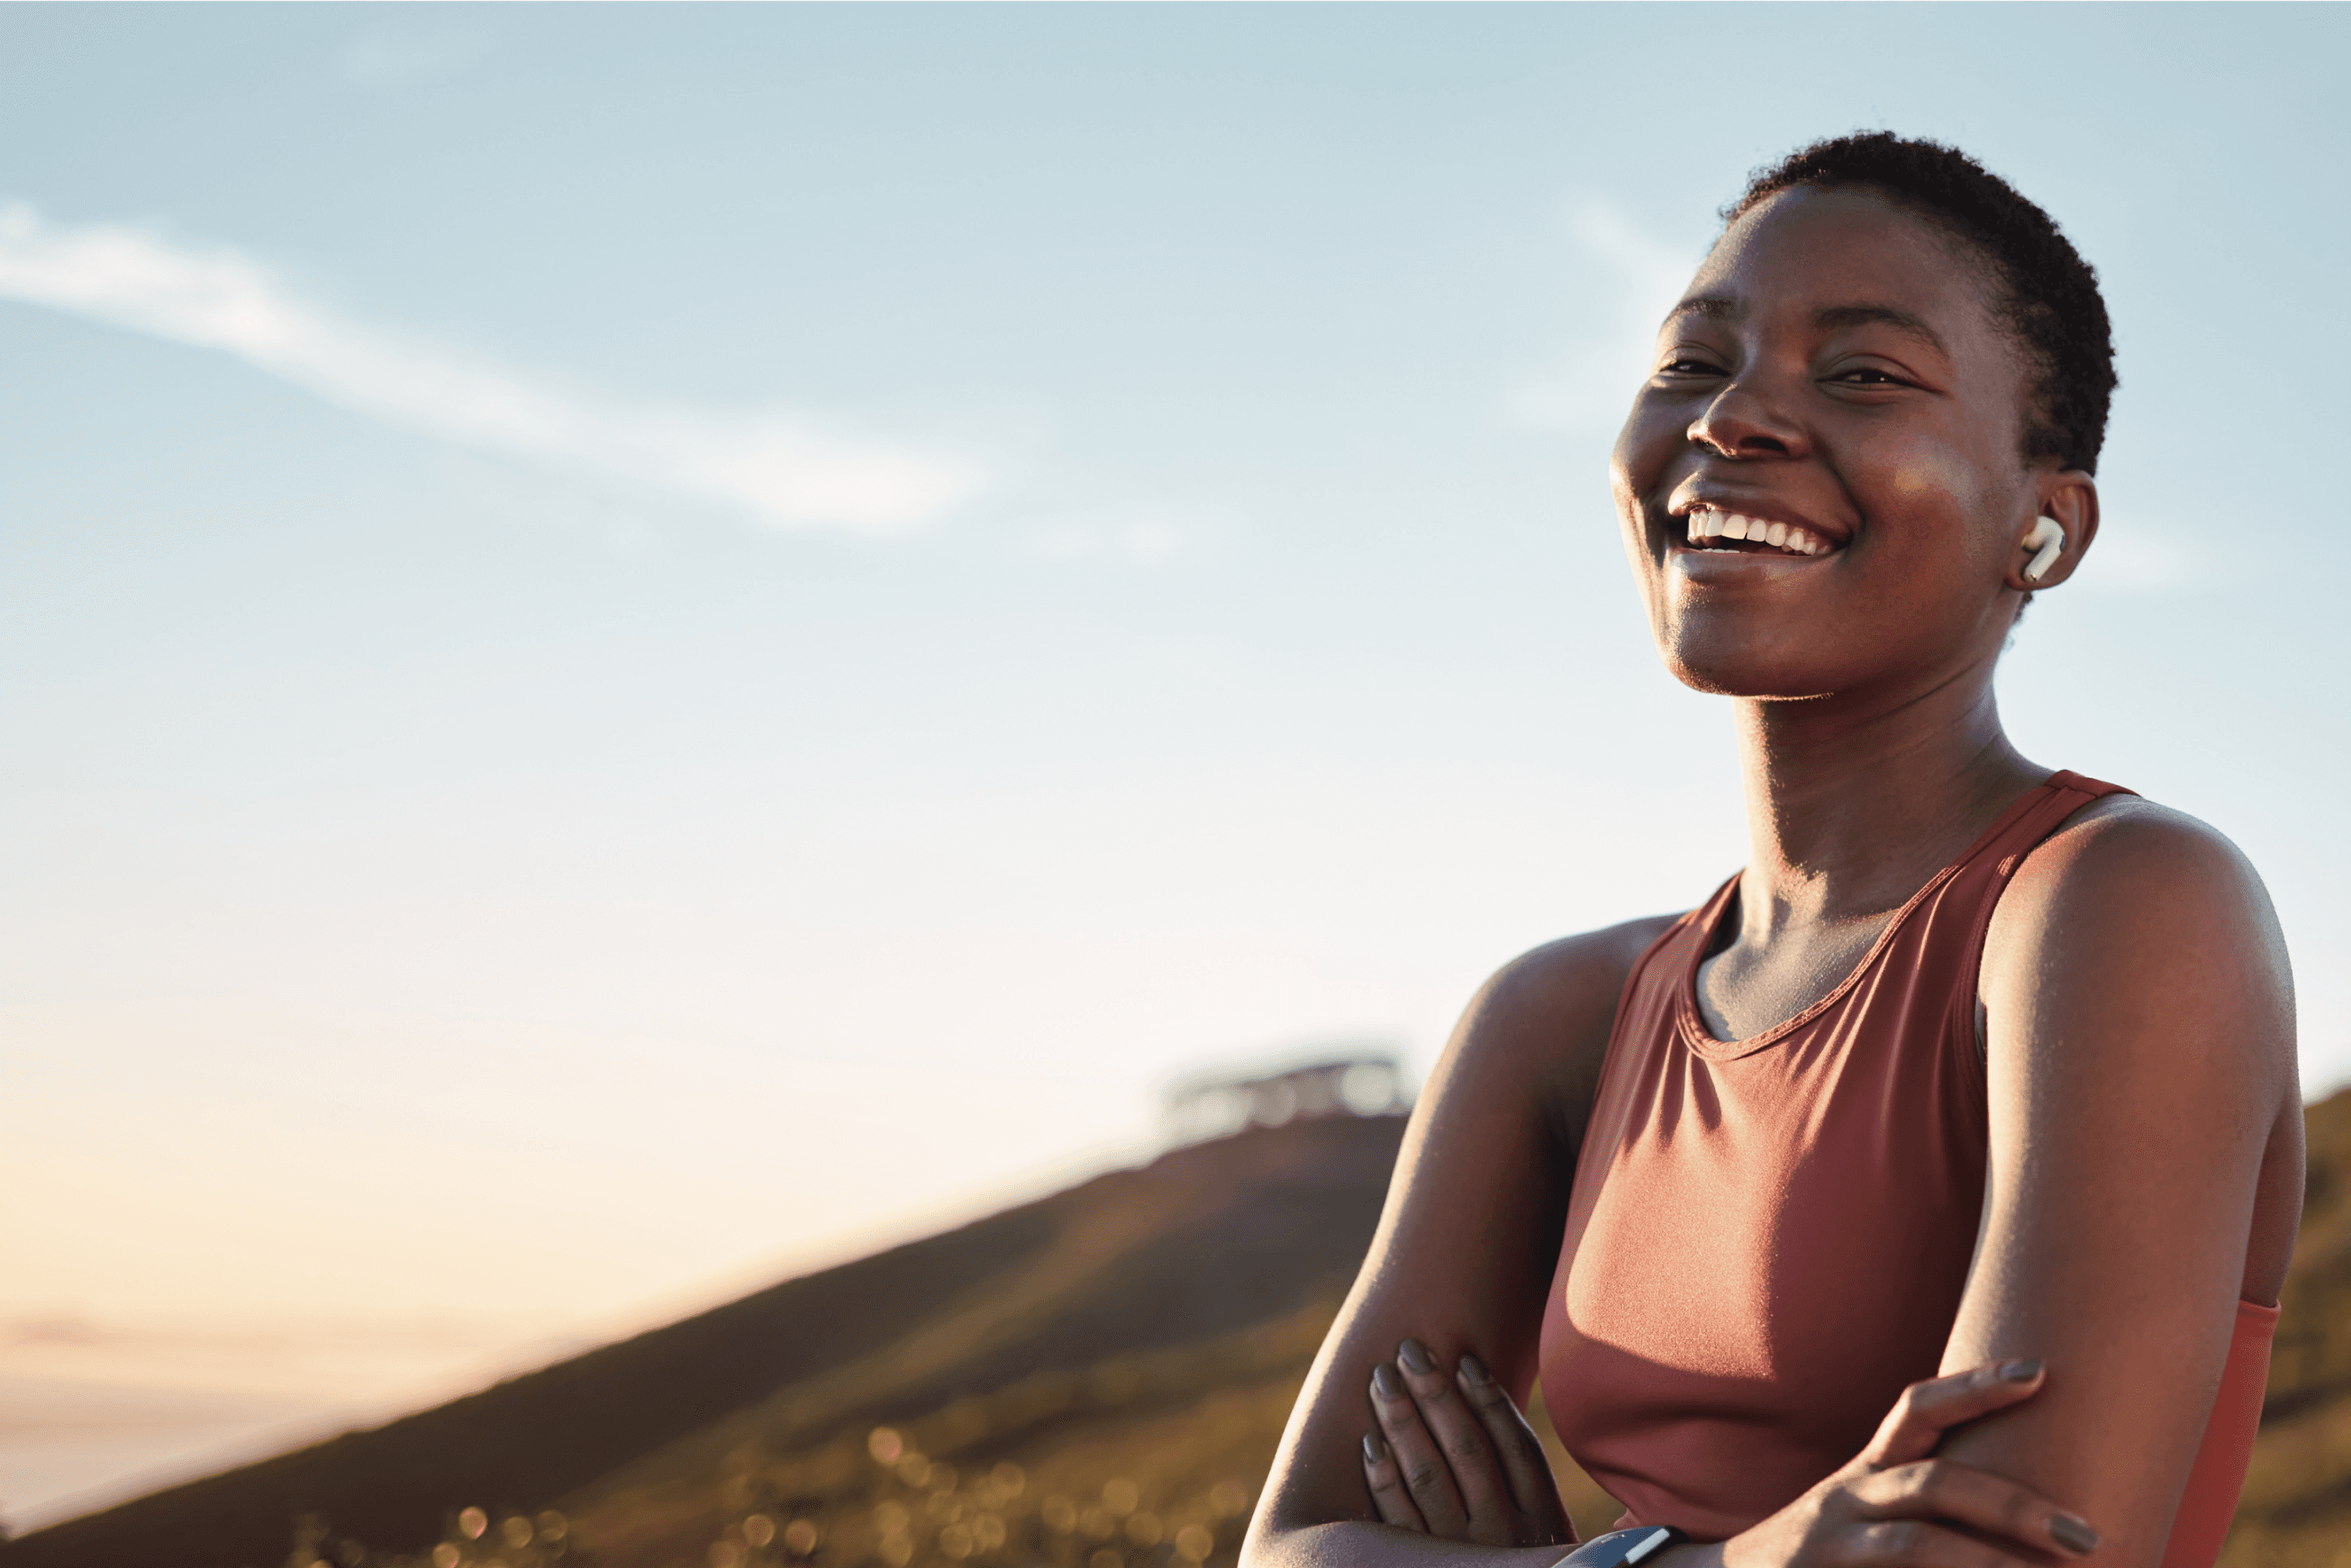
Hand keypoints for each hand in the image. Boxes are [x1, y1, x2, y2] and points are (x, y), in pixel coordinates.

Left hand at [1361, 1336, 1574, 1548]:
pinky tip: (1369, 1442)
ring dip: (1401, 1422)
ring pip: (1428, 1477)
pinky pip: (1396, 1522)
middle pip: (1467, 1453)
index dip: (1491, 1400)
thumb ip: (1523, 1483)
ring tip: (1381, 1380)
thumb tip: (1490, 1399)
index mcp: (1542, 1523)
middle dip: (1435, 1396)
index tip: (1465, 1360)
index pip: (1518, 1449)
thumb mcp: (1545, 1536)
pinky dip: (1382, 1479)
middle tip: (1409, 1350)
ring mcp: (1462, 1558)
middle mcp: (1504, 1539)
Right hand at [1721, 1360, 2101, 1567]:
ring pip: (1912, 1547)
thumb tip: (2038, 1512)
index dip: (1973, 1387)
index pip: (1917, 1411)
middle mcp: (1846, 1499)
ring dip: (1987, 1563)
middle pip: (1931, 1484)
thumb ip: (1926, 1505)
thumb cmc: (1825, 1554)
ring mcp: (1830, 1545)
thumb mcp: (1867, 1515)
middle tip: (2086, 1535)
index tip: (2038, 1371)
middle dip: (2012, 1505)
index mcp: (1867, 1474)